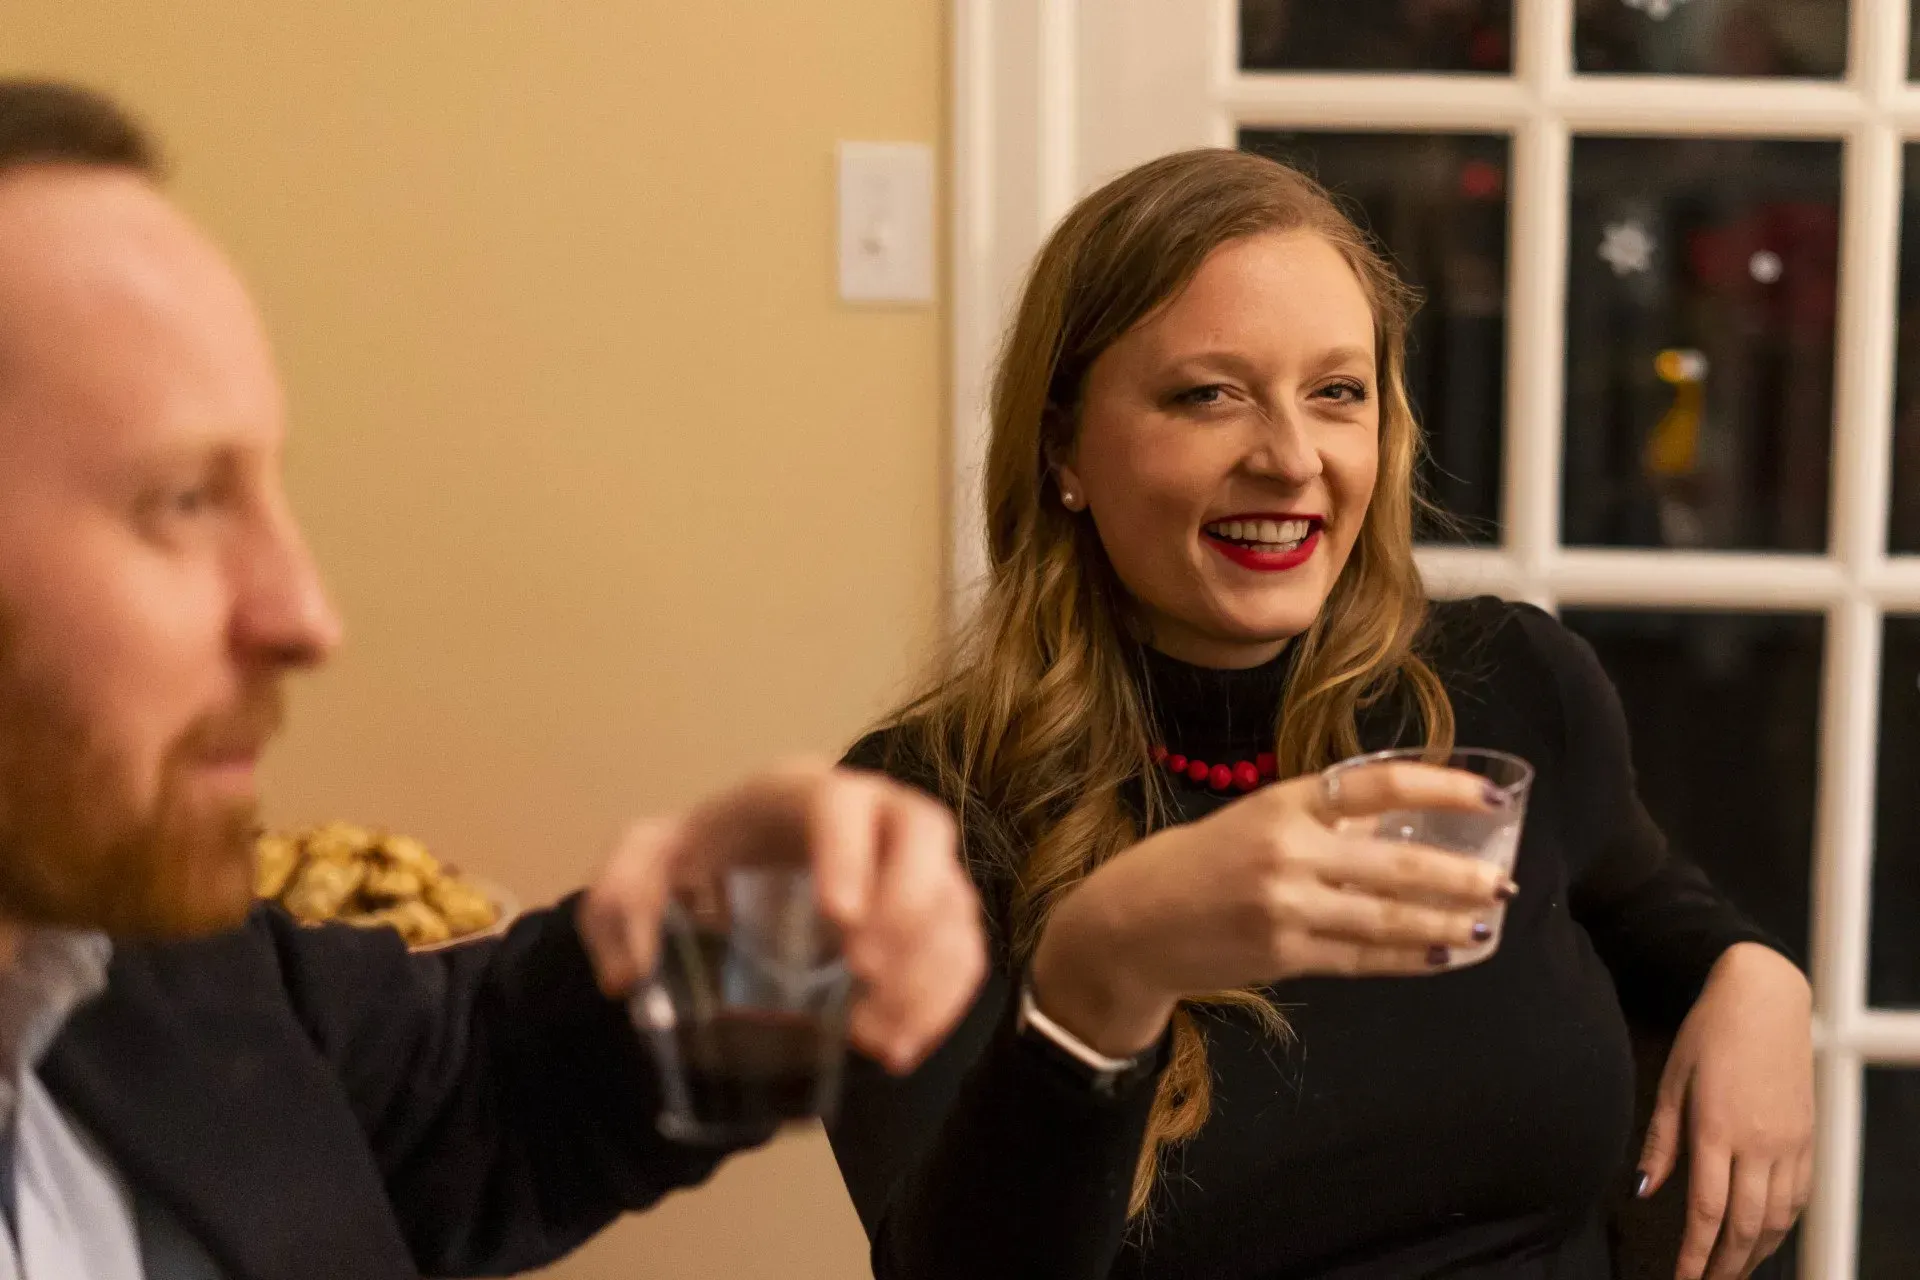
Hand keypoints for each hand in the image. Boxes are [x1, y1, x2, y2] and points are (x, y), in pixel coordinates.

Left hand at [577, 761, 986, 1073]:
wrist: (725, 885)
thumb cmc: (689, 869)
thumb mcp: (634, 874)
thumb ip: (614, 906)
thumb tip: (630, 972)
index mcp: (796, 796)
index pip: (840, 802)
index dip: (850, 854)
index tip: (839, 922)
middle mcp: (869, 817)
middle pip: (924, 831)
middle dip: (908, 903)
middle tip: (864, 972)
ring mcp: (908, 867)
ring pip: (951, 901)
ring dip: (925, 971)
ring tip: (871, 1033)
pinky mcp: (929, 919)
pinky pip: (963, 951)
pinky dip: (942, 1003)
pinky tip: (896, 1048)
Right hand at [1031, 761, 1516, 1057]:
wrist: (1129, 924)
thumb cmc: (1195, 863)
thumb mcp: (1255, 819)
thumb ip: (1321, 821)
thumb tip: (1399, 823)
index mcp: (1282, 801)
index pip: (1379, 784)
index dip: (1443, 787)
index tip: (1492, 796)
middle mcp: (1288, 851)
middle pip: (1396, 861)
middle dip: (1459, 873)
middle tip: (1504, 880)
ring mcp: (1287, 907)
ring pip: (1387, 917)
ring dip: (1445, 921)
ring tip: (1485, 921)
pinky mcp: (1284, 954)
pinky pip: (1363, 958)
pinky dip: (1408, 957)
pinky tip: (1442, 953)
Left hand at [1637, 943, 1813, 1279]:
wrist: (1764, 999)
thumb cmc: (1709, 1034)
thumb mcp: (1672, 1081)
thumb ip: (1660, 1141)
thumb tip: (1644, 1191)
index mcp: (1717, 1128)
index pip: (1707, 1211)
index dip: (1694, 1253)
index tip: (1681, 1278)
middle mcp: (1759, 1142)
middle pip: (1745, 1224)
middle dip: (1725, 1264)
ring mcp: (1789, 1142)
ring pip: (1777, 1218)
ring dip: (1755, 1252)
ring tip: (1731, 1270)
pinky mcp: (1807, 1137)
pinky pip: (1799, 1196)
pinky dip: (1782, 1225)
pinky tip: (1763, 1235)